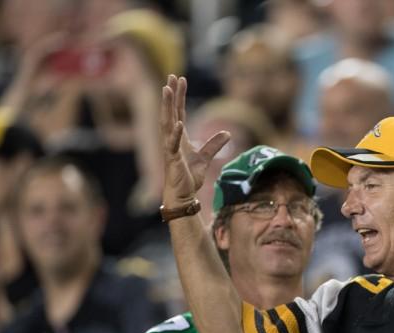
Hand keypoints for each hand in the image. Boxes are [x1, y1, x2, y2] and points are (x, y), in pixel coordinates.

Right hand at [160, 75, 230, 208]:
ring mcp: (170, 148)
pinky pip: (172, 144)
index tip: (179, 79)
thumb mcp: (205, 157)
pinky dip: (175, 133)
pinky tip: (177, 121)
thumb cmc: (189, 177)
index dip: (178, 96)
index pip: (178, 112)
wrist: (183, 195)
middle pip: (170, 112)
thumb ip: (214, 144)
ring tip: (166, 90)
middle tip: (171, 76)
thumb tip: (227, 133)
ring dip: (167, 106)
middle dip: (171, 94)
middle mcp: (172, 139)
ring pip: (167, 123)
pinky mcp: (172, 159)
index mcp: (179, 137)